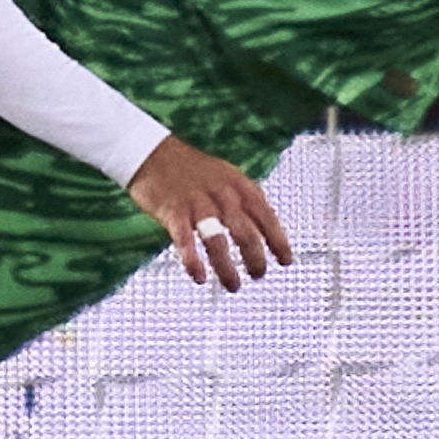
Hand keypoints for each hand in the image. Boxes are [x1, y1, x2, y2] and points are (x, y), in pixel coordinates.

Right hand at [128, 137, 295, 294]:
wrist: (152, 153)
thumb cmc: (191, 169)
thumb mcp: (226, 176)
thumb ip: (243, 201)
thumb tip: (262, 229)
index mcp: (238, 185)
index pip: (266, 216)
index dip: (278, 240)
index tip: (285, 260)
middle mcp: (222, 194)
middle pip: (246, 233)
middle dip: (256, 259)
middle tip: (258, 275)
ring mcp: (198, 203)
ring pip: (218, 242)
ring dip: (227, 268)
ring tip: (233, 285)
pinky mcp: (173, 212)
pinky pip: (186, 241)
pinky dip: (193, 261)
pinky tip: (199, 277)